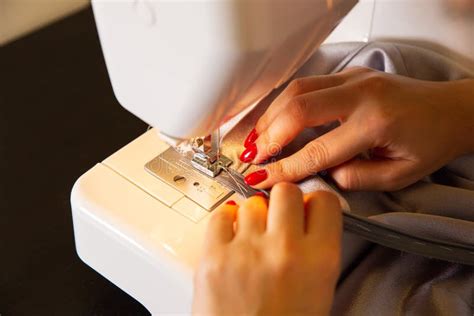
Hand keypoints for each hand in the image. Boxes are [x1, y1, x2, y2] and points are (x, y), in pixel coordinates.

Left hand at [192, 183, 341, 315]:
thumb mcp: (318, 290)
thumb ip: (317, 249)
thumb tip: (308, 215)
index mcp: (320, 260)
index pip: (323, 201)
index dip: (314, 202)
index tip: (306, 208)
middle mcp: (286, 250)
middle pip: (286, 191)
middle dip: (282, 202)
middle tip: (277, 218)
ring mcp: (247, 250)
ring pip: (252, 202)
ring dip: (253, 215)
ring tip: (251, 239)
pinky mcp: (214, 256)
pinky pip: (221, 215)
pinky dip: (225, 222)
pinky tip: (231, 238)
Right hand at [240, 67, 473, 190]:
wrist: (452, 109)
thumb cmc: (429, 143)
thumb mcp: (398, 175)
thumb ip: (356, 178)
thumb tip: (322, 171)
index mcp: (375, 123)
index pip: (317, 150)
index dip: (283, 168)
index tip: (258, 179)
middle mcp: (361, 94)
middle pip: (298, 108)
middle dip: (268, 135)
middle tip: (250, 157)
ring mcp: (354, 78)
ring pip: (297, 90)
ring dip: (270, 116)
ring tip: (254, 141)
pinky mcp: (349, 74)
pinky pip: (306, 84)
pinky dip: (283, 103)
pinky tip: (273, 121)